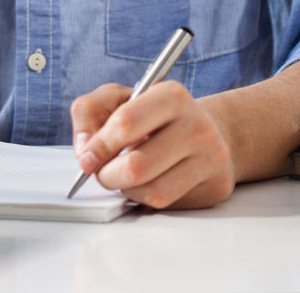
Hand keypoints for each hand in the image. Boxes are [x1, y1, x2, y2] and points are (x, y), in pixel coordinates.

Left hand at [70, 81, 233, 209]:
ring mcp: (210, 157)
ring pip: (152, 191)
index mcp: (171, 95)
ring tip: (126, 176)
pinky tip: (147, 183)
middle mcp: (196, 124)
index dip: (99, 145)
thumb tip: (84, 150)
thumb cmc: (153, 116)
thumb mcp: (118, 98)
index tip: (87, 157)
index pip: (125, 123)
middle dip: (108, 175)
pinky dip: (147, 199)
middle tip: (102, 172)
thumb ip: (90, 111)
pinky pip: (168, 204)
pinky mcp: (215, 186)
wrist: (203, 131)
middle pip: (137, 165)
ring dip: (127, 190)